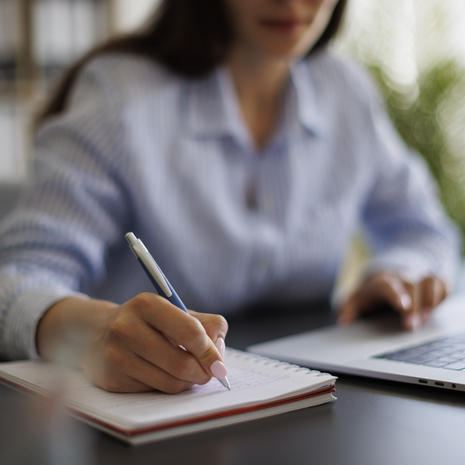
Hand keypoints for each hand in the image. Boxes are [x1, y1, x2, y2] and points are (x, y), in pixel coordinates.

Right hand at [37, 293, 227, 392]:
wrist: (96, 334)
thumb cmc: (147, 322)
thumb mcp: (175, 311)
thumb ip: (206, 324)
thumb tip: (219, 350)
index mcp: (147, 304)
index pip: (190, 331)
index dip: (210, 351)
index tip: (219, 363)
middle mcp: (127, 327)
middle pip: (182, 362)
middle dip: (202, 372)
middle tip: (209, 373)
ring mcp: (116, 355)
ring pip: (171, 382)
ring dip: (187, 381)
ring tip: (187, 371)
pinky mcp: (111, 379)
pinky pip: (155, 391)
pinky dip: (168, 386)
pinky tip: (162, 373)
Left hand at [337, 272, 447, 329]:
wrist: (384, 276)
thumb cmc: (369, 294)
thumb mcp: (354, 301)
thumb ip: (348, 310)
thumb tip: (343, 322)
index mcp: (380, 282)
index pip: (388, 285)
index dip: (396, 295)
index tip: (403, 307)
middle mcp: (400, 278)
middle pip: (410, 285)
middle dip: (414, 305)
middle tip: (411, 326)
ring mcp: (416, 279)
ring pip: (430, 280)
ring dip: (431, 299)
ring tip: (425, 319)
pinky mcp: (430, 283)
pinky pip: (442, 283)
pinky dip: (442, 295)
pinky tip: (435, 309)